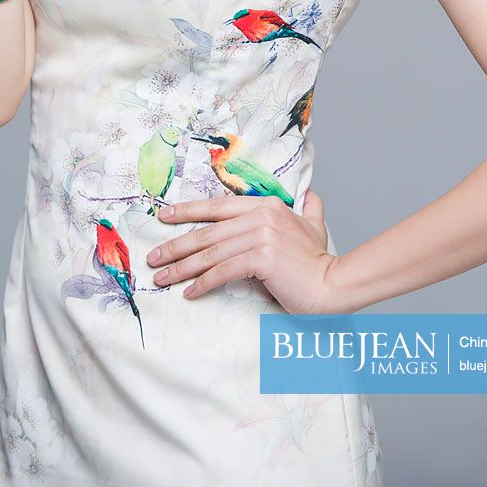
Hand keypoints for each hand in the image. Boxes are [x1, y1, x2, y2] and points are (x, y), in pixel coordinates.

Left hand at [145, 188, 341, 314]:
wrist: (333, 284)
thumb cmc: (318, 261)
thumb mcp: (313, 227)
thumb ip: (310, 208)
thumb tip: (311, 194)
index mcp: (266, 205)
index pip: (218, 207)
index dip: (188, 211)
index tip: (164, 217)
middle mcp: (261, 215)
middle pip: (208, 231)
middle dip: (176, 246)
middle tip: (154, 258)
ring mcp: (261, 235)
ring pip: (210, 253)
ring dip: (182, 268)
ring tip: (162, 278)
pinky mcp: (261, 258)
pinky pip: (222, 271)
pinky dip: (203, 283)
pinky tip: (190, 292)